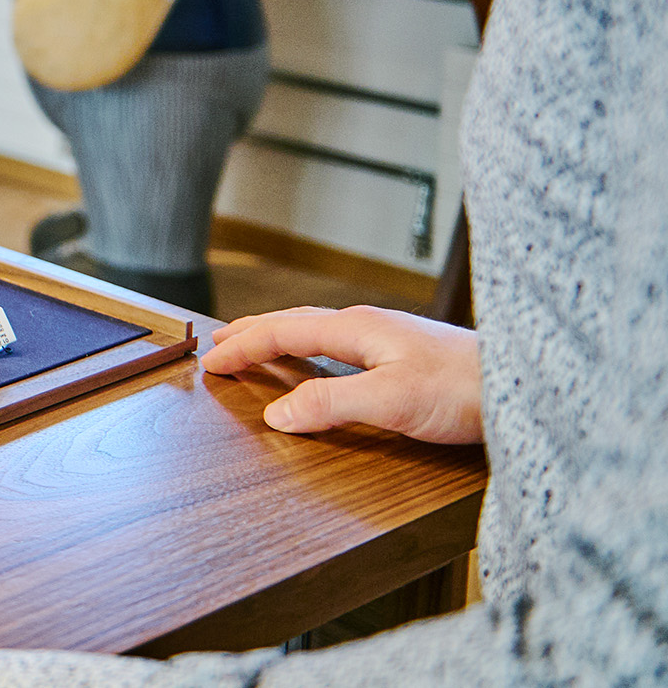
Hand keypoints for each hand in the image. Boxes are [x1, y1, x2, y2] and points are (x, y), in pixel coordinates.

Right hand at [202, 305, 482, 443]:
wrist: (526, 382)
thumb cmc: (466, 389)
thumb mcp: (391, 402)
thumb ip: (329, 404)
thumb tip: (275, 414)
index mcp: (356, 328)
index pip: (282, 332)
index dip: (243, 347)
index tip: (210, 361)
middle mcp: (368, 325)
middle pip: (294, 322)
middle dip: (253, 332)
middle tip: (219, 343)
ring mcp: (389, 337)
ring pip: (318, 329)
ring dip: (280, 336)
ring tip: (257, 343)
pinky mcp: (407, 354)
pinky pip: (340, 343)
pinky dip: (310, 347)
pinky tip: (321, 361)